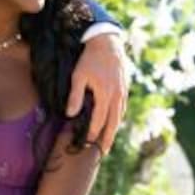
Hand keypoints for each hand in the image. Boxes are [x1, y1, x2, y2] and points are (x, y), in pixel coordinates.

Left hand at [67, 33, 128, 153]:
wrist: (107, 42)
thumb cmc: (90, 58)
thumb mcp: (78, 76)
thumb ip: (75, 96)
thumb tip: (70, 114)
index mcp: (104, 94)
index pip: (99, 119)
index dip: (93, 132)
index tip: (88, 142)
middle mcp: (116, 95)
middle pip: (113, 122)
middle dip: (108, 138)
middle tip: (104, 151)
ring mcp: (122, 91)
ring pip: (120, 115)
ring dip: (114, 129)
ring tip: (109, 140)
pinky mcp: (124, 87)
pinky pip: (123, 106)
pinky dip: (118, 117)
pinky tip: (115, 120)